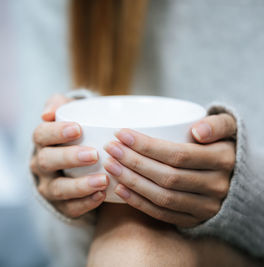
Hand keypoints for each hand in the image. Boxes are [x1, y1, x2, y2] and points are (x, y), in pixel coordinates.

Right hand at [31, 94, 108, 217]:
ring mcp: (48, 187)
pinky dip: (85, 203)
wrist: (80, 162)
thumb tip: (47, 113)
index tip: (78, 129)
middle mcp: (40, 165)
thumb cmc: (77, 132)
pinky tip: (102, 196)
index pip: (41, 135)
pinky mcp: (61, 205)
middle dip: (69, 158)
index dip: (56, 132)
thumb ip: (60, 105)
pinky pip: (69, 208)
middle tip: (94, 155)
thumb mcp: (69, 113)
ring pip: (57, 189)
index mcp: (42, 141)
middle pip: (47, 162)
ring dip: (80, 185)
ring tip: (102, 180)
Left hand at [103, 113, 235, 226]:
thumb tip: (197, 131)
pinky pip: (162, 214)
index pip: (178, 155)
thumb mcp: (225, 126)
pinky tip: (119, 189)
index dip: (146, 146)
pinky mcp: (194, 220)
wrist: (232, 173)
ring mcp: (206, 207)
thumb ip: (215, 123)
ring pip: (162, 197)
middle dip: (133, 162)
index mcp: (223, 159)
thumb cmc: (219, 143)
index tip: (121, 134)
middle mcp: (217, 186)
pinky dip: (138, 202)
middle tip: (111, 149)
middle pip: (167, 177)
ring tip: (110, 166)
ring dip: (132, 182)